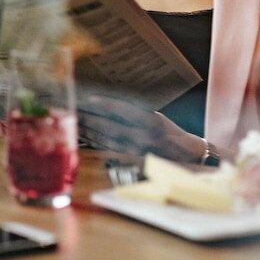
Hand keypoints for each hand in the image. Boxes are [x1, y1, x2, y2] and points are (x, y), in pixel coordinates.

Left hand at [78, 95, 204, 162]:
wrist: (186, 156)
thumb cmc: (169, 132)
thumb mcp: (156, 117)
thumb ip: (136, 112)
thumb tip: (109, 103)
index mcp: (151, 123)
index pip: (124, 110)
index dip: (106, 104)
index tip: (90, 98)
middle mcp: (143, 137)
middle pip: (110, 126)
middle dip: (89, 118)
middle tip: (74, 109)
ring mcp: (135, 151)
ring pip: (105, 139)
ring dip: (88, 130)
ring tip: (75, 121)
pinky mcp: (130, 160)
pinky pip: (108, 149)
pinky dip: (94, 142)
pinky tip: (84, 135)